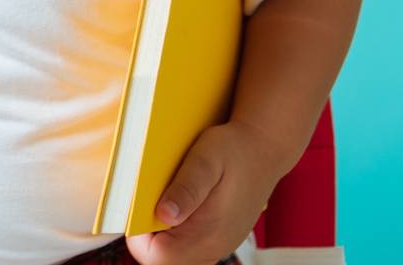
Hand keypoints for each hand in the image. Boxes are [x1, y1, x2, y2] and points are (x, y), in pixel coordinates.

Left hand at [125, 119, 289, 264]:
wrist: (266, 149)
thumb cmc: (235, 150)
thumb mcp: (207, 159)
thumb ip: (186, 188)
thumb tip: (163, 214)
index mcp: (210, 234)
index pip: (157, 257)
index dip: (138, 234)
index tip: (136, 206)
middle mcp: (213, 247)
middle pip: (163, 259)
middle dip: (147, 234)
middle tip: (149, 200)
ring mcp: (216, 245)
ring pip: (174, 254)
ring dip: (160, 232)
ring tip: (164, 199)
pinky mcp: (216, 237)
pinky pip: (186, 245)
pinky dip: (174, 229)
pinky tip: (177, 202)